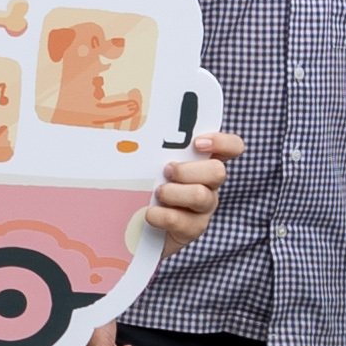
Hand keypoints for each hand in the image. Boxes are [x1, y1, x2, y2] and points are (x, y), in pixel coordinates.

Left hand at [144, 126, 240, 249]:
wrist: (135, 225)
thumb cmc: (143, 184)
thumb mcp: (146, 161)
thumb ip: (147, 143)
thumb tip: (114, 117)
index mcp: (202, 161)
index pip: (231, 147)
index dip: (223, 142)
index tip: (197, 143)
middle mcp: (209, 183)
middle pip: (218, 172)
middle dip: (189, 170)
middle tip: (167, 170)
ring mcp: (203, 208)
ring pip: (201, 196)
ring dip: (175, 193)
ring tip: (157, 192)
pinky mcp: (192, 229)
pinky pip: (184, 222)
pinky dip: (163, 216)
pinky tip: (149, 214)